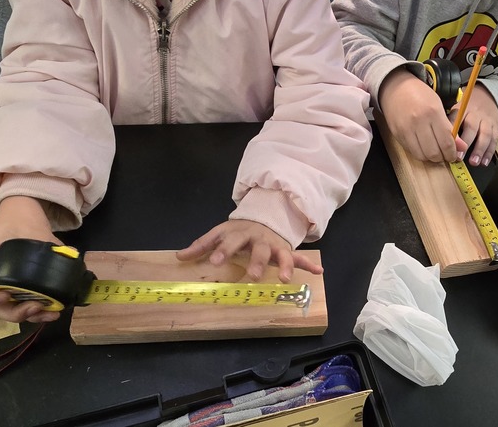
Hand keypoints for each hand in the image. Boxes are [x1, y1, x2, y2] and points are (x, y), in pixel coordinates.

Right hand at [0, 196, 61, 322]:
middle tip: (35, 306)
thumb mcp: (24, 229)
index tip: (5, 295)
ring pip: (6, 311)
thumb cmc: (17, 221)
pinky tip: (52, 312)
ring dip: (26, 316)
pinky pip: (18, 307)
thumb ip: (44, 242)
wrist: (24, 218)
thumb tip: (68, 254)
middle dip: (13, 313)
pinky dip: (33, 314)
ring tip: (49, 313)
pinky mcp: (14, 292)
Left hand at [176, 219, 321, 282]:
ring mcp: (274, 245)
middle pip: (258, 250)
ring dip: (284, 266)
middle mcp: (258, 239)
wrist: (262, 218)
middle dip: (256, 263)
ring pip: (280, 255)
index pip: (229, 242)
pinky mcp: (285, 251)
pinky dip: (308, 264)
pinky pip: (298, 258)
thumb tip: (179, 257)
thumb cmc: (237, 233)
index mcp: (239, 234)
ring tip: (285, 279)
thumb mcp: (218, 235)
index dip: (222, 252)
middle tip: (252, 276)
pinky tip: (318, 271)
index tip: (214, 262)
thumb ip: (200, 246)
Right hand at [379, 68, 466, 162]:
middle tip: (445, 155)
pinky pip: (411, 151)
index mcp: (433, 112)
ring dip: (431, 158)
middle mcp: (419, 122)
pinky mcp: (397, 134)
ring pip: (422, 155)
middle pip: (434, 152)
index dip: (452, 153)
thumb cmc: (420, 95)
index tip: (455, 155)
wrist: (396, 88)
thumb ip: (450, 129)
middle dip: (442, 158)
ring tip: (435, 152)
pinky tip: (424, 147)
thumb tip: (462, 147)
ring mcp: (406, 129)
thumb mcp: (439, 106)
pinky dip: (420, 153)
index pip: (446, 142)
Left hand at [451, 83, 497, 166]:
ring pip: (485, 135)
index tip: (447, 147)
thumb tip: (436, 140)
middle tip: (459, 157)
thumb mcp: (456, 109)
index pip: (456, 120)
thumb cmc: (467, 108)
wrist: (487, 97)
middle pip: (471, 128)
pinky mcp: (496, 127)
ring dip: (479, 150)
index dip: (452, 134)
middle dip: (465, 144)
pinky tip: (484, 162)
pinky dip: (489, 152)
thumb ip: (448, 122)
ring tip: (473, 162)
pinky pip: (494, 140)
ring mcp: (486, 121)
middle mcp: (475, 114)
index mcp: (462, 109)